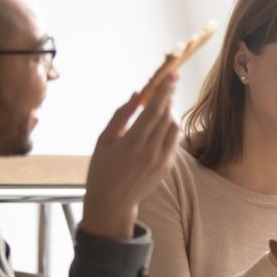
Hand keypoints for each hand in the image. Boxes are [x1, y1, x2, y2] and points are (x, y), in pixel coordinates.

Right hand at [81, 74, 180, 239]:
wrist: (113, 201)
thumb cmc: (102, 168)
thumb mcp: (104, 140)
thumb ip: (121, 115)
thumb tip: (136, 94)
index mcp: (132, 142)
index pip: (154, 111)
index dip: (164, 91)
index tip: (172, 76)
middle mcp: (150, 150)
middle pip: (167, 116)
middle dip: (168, 97)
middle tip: (168, 82)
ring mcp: (162, 159)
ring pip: (175, 127)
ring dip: (170, 113)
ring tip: (159, 107)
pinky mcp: (167, 166)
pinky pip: (175, 140)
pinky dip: (171, 128)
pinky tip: (161, 124)